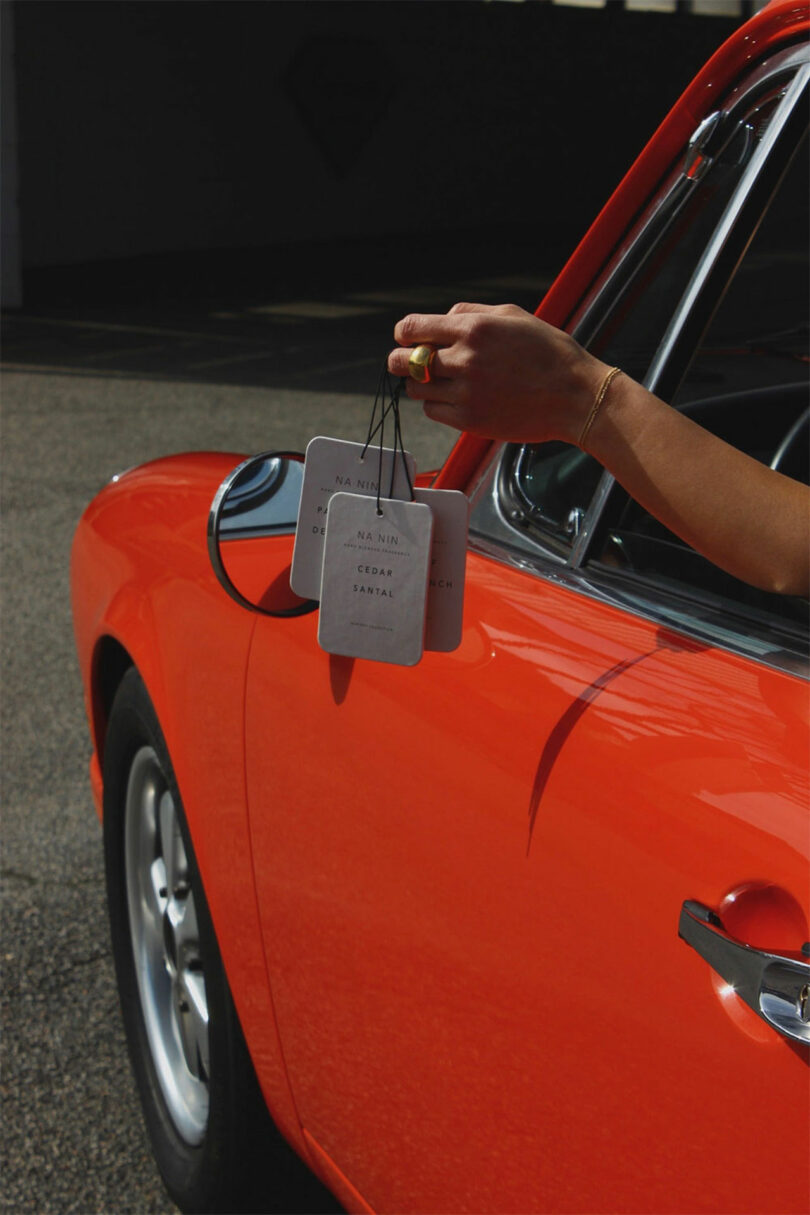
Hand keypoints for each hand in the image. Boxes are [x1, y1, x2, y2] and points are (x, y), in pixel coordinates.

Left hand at [388, 302, 609, 444]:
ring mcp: (466, 392)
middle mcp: (465, 359)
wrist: (575, 396)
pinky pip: (433, 411)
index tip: (406, 338)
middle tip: (405, 363)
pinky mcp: (470, 420)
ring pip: (416, 389)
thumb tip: (442, 318)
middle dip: (401, 360)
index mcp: (473, 328)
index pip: (412, 328)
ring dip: (421, 384)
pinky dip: (437, 405)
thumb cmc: (549, 352)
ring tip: (438, 381)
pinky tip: (454, 398)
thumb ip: (471, 312)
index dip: (403, 333)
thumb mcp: (513, 315)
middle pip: (405, 361)